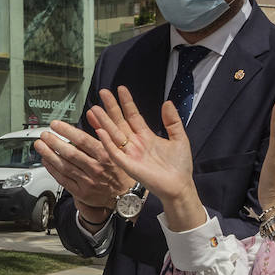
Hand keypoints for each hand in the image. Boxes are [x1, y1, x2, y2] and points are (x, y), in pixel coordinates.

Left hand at [33, 119, 133, 212]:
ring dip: (49, 154)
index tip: (55, 125)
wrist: (124, 193)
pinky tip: (46, 161)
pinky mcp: (81, 192)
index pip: (83, 140)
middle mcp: (96, 169)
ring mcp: (88, 181)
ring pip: (64, 166)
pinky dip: (52, 169)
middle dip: (54, 142)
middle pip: (71, 153)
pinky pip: (63, 179)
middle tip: (44, 135)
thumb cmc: (119, 167)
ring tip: (40, 145)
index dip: (66, 131)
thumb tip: (91, 113)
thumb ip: (102, 129)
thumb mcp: (117, 146)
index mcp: (106, 155)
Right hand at [91, 86, 206, 230]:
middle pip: (120, 122)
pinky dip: (107, 143)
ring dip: (104, 122)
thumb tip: (167, 102)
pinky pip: (114, 153)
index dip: (127, 103)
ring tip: (94, 108)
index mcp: (146, 136)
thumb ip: (172, 121)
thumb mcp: (179, 138)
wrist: (180, 186)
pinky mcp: (128, 166)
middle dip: (111, 107)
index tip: (121, 89)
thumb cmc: (180, 166)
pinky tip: (100, 131)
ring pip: (113, 135)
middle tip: (103, 92)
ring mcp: (130, 154)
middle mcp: (135, 144)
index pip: (133, 116)